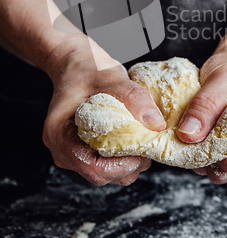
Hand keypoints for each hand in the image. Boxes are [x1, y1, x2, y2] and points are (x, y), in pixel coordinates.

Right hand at [43, 33, 165, 185]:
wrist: (76, 62)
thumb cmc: (88, 68)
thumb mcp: (112, 78)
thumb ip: (135, 99)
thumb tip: (156, 125)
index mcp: (60, 135)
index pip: (94, 169)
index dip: (123, 165)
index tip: (143, 150)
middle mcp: (62, 150)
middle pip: (101, 174)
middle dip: (130, 163)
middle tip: (148, 142)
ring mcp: (71, 152)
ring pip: (106, 172)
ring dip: (128, 161)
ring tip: (142, 138)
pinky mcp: (82, 150)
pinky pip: (106, 163)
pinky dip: (123, 156)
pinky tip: (133, 138)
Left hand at [176, 45, 226, 183]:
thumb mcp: (219, 81)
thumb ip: (204, 107)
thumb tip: (187, 136)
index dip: (210, 149)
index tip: (192, 134)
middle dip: (208, 156)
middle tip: (190, 134)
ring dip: (208, 159)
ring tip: (197, 134)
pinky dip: (212, 157)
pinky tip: (204, 139)